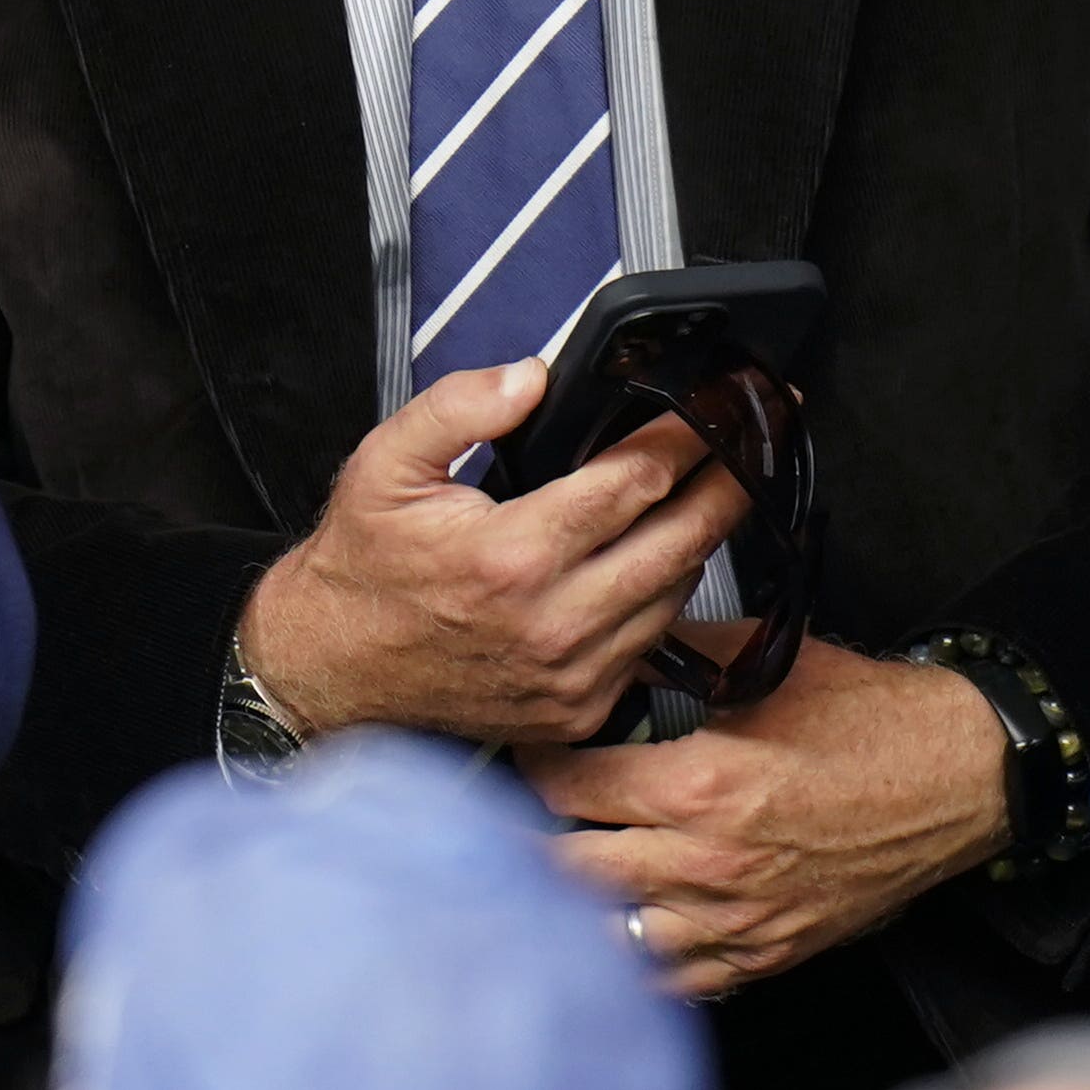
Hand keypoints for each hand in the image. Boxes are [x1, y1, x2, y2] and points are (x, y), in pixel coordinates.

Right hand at [238, 360, 746, 749]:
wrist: (332, 669)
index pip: (633, 482)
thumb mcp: (385, 465)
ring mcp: (571, 677)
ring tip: (722, 491)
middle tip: (757, 442)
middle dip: (728, 483)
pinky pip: (650, 646)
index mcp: (512, 556)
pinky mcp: (576, 712)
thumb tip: (531, 377)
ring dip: (704, 539)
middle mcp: (553, 624)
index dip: (683, 436)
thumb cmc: (363, 570)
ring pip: (676, 595)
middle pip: (680, 541)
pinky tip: (669, 559)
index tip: (712, 406)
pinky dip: (667, 598)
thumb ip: (459, 408)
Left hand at [522, 631, 1013, 996]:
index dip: (535, 762)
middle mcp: (710, 864)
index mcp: (702, 786)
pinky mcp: (763, 954)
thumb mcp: (770, 664)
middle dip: (530, 840)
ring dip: (574, 903)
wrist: (958, 777)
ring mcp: (735, 919)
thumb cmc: (876, 723)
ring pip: (609, 935)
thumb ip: (685, 654)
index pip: (568, 789)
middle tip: (517, 815)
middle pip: (569, 872)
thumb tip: (625, 644)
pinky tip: (621, 923)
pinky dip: (635, 953)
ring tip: (553, 874)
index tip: (527, 749)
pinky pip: (672, 976)